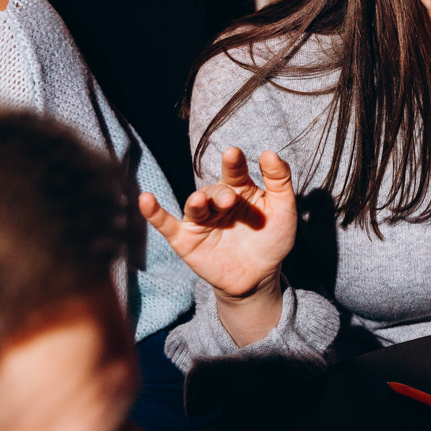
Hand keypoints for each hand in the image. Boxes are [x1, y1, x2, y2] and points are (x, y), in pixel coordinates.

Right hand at [140, 147, 296, 344]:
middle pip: (214, 190)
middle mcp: (217, 201)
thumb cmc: (272, 239)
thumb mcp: (283, 209)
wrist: (260, 277)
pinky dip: (154, 213)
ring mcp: (201, 220)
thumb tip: (270, 153)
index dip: (234, 162)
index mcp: (241, 189)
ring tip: (200, 201)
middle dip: (220, 193)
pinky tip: (146, 199)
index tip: (233, 153)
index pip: (235, 171)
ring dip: (196, 202)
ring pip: (194, 205)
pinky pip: (166, 224)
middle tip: (229, 200)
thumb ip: (279, 181)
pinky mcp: (186, 240)